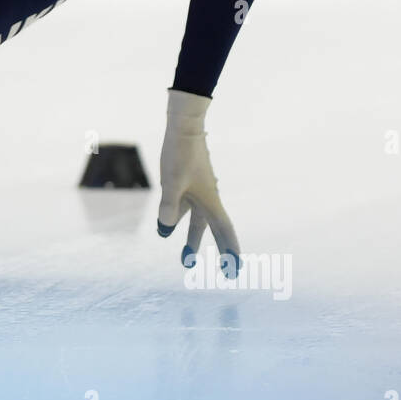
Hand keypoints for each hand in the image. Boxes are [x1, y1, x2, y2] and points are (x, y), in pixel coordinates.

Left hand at [156, 89, 240, 277]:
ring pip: (195, 222)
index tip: (236, 268)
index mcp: (209, 201)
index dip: (230, 250)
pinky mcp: (186, 183)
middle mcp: (206, 199)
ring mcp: (197, 191)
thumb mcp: (171, 181)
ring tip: (186, 259)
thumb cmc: (180, 153)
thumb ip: (168, 206)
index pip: (224, 231)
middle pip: (212, 231)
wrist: (183, 127)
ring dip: (192, 239)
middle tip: (225, 272)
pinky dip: (178, 219)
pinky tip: (166, 226)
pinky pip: (184, 208)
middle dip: (218, 252)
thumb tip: (164, 230)